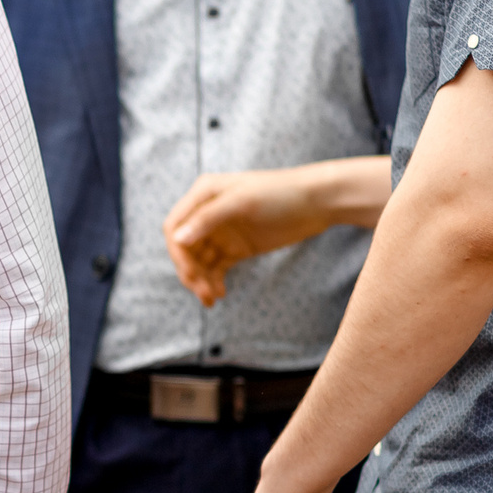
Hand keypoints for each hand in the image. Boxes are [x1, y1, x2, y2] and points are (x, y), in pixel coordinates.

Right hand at [164, 157, 390, 306]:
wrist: (318, 201)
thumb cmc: (280, 193)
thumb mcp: (242, 202)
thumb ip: (208, 219)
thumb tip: (178, 239)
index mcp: (202, 194)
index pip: (175, 227)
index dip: (177, 253)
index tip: (190, 275)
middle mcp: (207, 212)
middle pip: (185, 248)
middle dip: (190, 271)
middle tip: (203, 293)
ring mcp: (222, 231)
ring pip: (199, 261)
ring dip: (201, 280)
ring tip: (212, 298)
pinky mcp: (237, 246)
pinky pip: (216, 267)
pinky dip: (214, 281)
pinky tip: (220, 293)